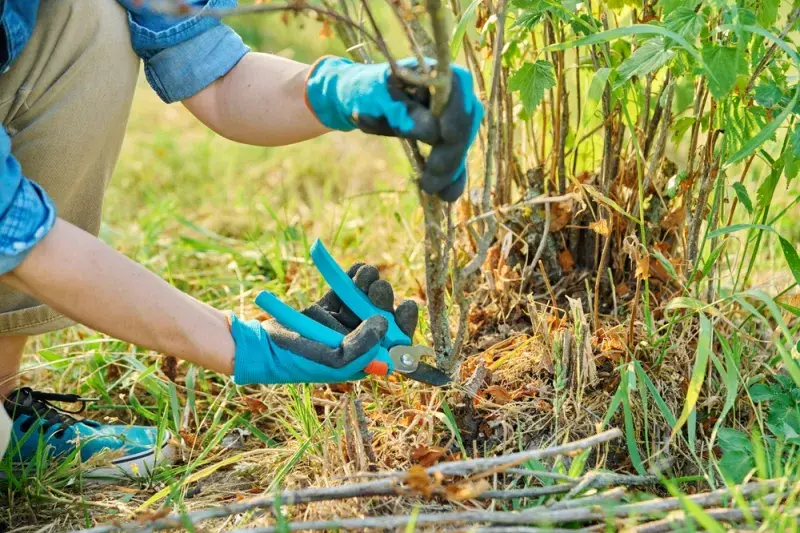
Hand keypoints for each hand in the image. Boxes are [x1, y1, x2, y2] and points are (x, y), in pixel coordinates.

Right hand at [231, 263, 418, 384]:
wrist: (264, 346)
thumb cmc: (301, 359)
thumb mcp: (335, 358)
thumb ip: (363, 344)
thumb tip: (385, 322)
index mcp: (364, 360)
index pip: (395, 344)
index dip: (405, 325)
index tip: (407, 305)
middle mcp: (357, 342)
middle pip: (382, 318)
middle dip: (384, 300)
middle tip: (378, 288)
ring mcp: (342, 324)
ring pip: (365, 301)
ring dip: (369, 285)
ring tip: (366, 274)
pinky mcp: (327, 309)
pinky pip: (345, 291)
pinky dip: (352, 278)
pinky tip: (357, 269)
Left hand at [305, 57, 482, 201]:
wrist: (364, 100)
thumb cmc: (370, 91)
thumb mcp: (379, 96)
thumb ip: (403, 111)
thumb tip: (433, 133)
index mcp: (440, 73)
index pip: (458, 91)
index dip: (454, 113)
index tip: (444, 136)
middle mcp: (457, 95)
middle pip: (462, 126)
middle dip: (448, 154)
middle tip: (430, 178)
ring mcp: (456, 120)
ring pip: (459, 148)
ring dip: (447, 172)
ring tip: (429, 189)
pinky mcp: (449, 142)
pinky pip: (455, 162)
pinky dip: (450, 180)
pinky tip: (447, 196)